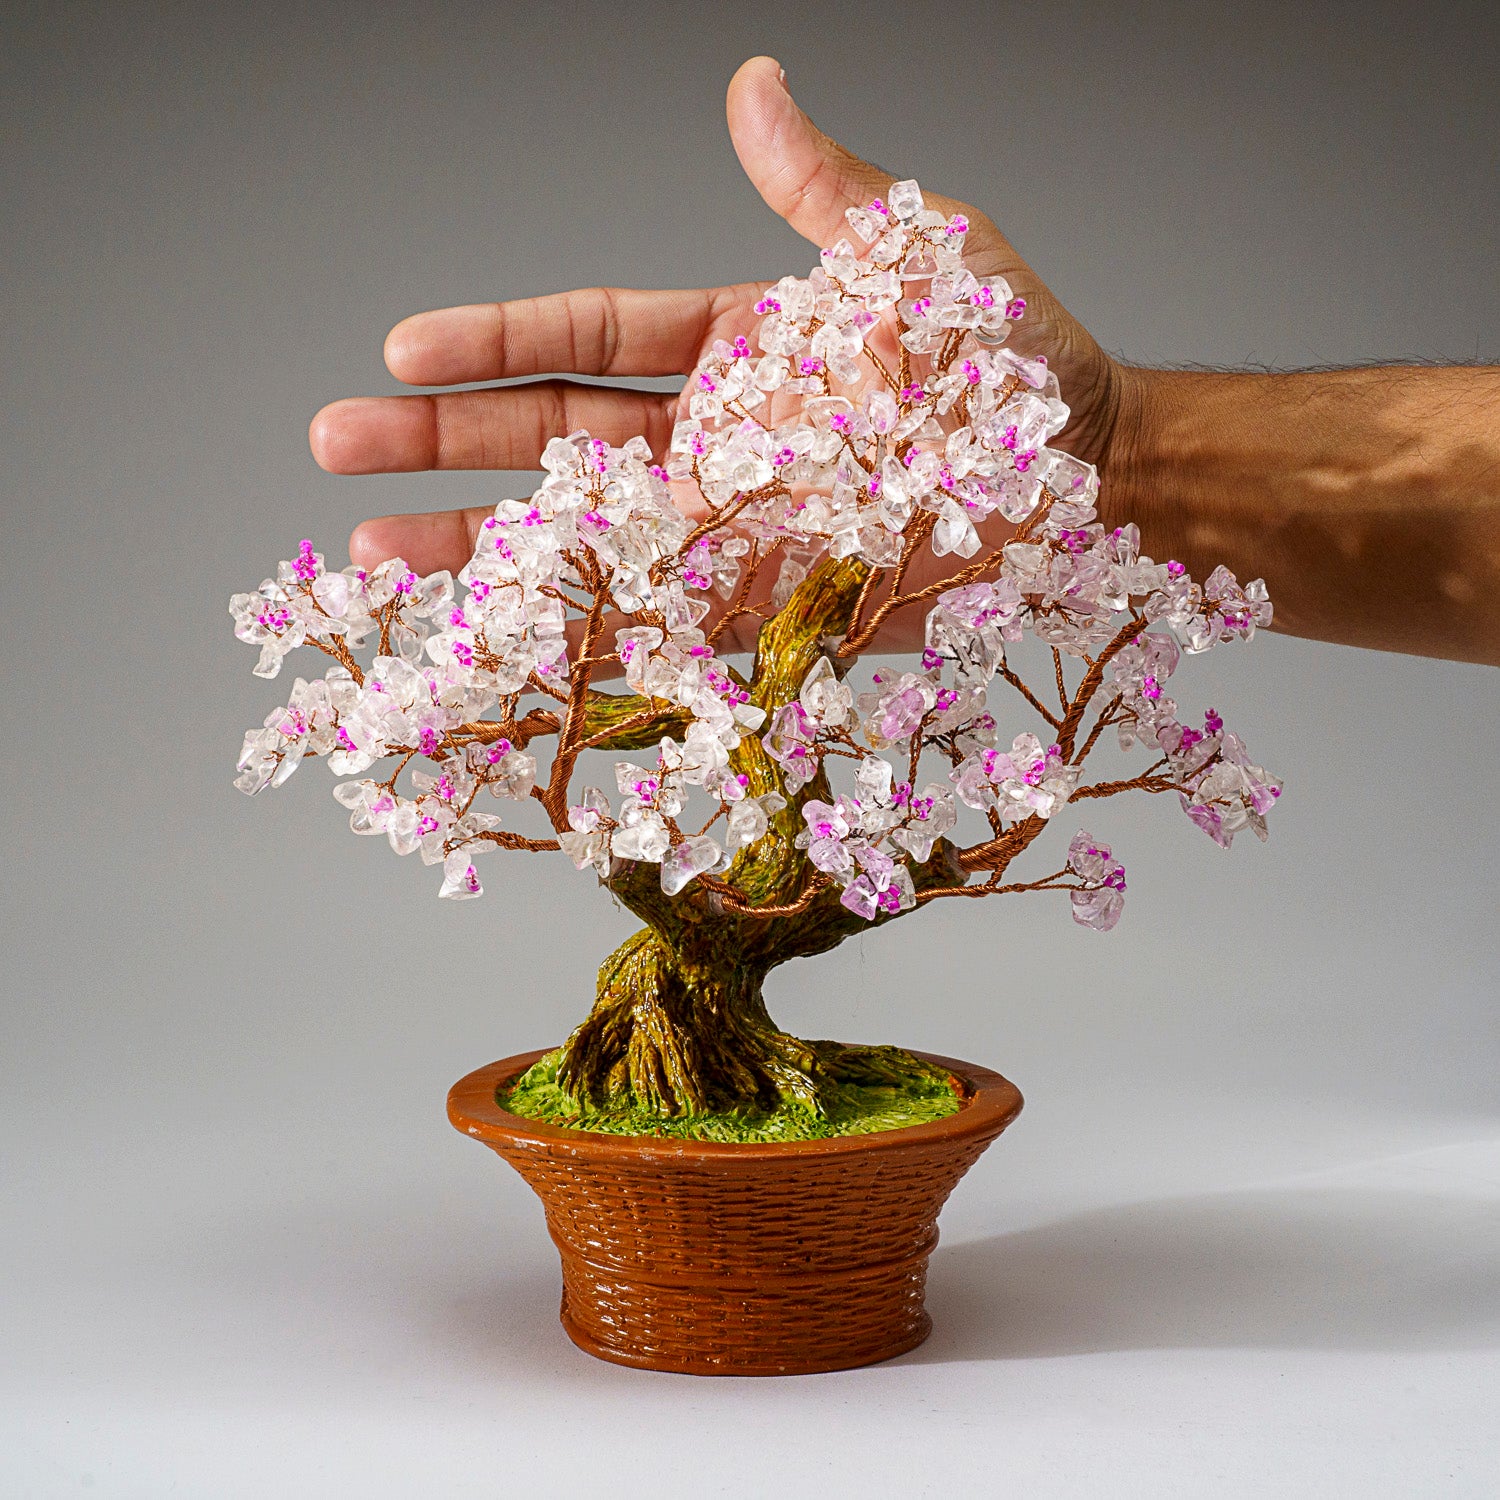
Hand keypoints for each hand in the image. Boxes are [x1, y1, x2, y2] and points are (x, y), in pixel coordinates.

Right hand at [312, 57, 1133, 593]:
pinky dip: (585, 641)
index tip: (400, 344)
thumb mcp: (918, 247)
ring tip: (378, 562)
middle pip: (554, 441)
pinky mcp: (769, 608)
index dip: (493, 342)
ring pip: (585, 541)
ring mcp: (734, 531)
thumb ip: (817, 188)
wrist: (1097, 480)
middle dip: (443, 443)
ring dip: (481, 551)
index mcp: (737, 346)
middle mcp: (718, 442)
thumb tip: (752, 83)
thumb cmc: (1021, 359)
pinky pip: (662, 625)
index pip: (587, 338)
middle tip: (335, 445)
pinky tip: (505, 653)